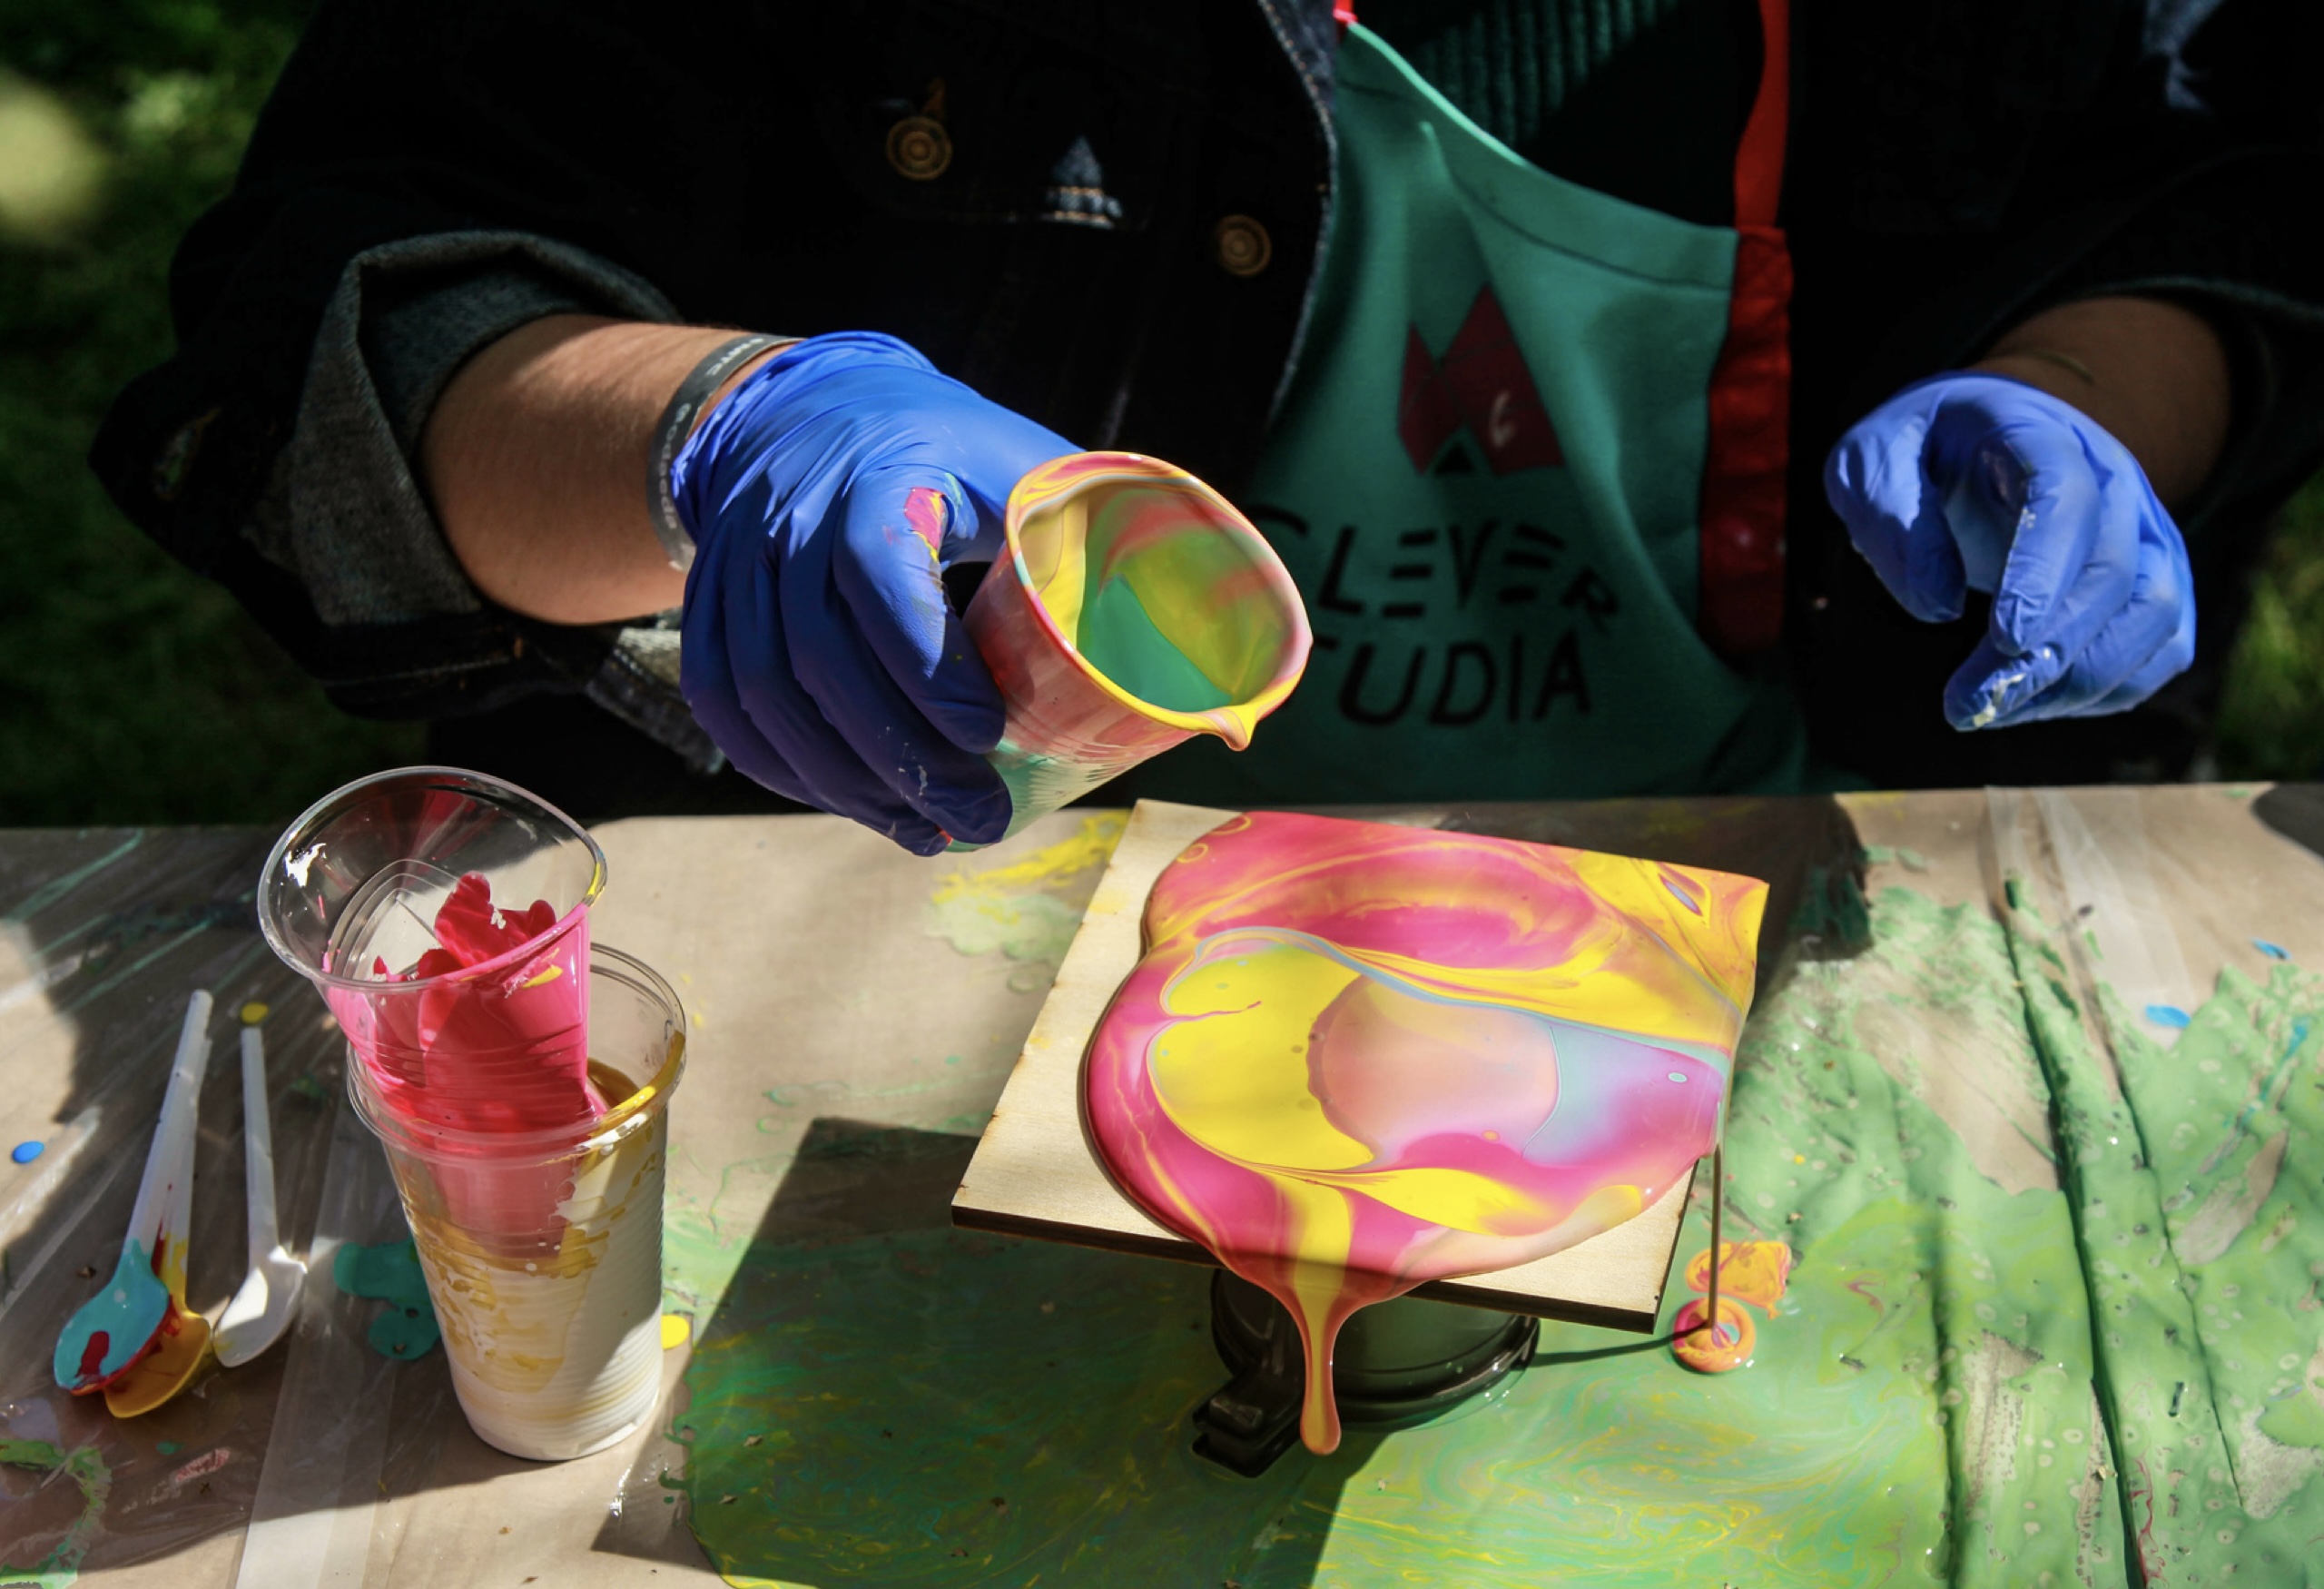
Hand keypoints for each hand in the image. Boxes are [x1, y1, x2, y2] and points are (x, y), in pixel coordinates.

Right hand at [674, 332, 1073, 851]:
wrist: (805, 412)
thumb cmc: (942, 451)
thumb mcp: (1024, 466)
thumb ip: (1104, 547)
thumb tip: (1221, 689)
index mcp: (878, 476)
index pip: (880, 573)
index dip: (926, 666)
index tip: (989, 733)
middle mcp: (788, 518)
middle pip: (819, 657)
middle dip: (900, 756)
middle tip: (975, 818)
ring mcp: (735, 564)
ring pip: (766, 693)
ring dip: (842, 780)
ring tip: (921, 829)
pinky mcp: (708, 606)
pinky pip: (725, 703)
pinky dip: (782, 767)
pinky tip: (848, 802)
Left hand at [1822, 373, 2194, 730]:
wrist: (1967, 438)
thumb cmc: (1913, 452)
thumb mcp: (1869, 463)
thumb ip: (1890, 520)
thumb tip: (1936, 608)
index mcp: (2039, 434)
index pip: (2065, 499)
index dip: (2043, 572)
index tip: (2004, 640)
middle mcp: (2112, 477)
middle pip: (2113, 571)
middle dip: (2047, 652)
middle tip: (1968, 705)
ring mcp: (2144, 527)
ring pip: (2152, 614)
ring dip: (2078, 681)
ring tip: (1991, 711)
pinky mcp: (2154, 576)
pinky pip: (2163, 645)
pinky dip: (2108, 689)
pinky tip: (2032, 705)